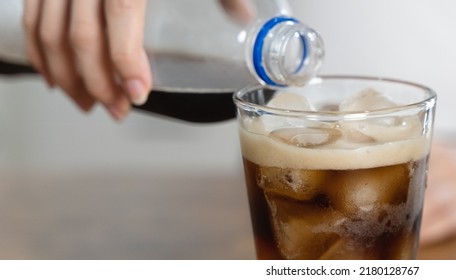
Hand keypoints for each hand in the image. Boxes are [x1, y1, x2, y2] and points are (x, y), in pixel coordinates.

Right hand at [22, 0, 251, 121]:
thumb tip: (244, 16)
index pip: (121, 13)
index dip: (125, 57)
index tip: (138, 91)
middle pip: (81, 33)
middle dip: (98, 81)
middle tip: (118, 110)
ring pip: (49, 30)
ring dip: (65, 75)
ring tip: (89, 103)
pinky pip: (32, 15)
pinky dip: (38, 50)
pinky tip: (53, 75)